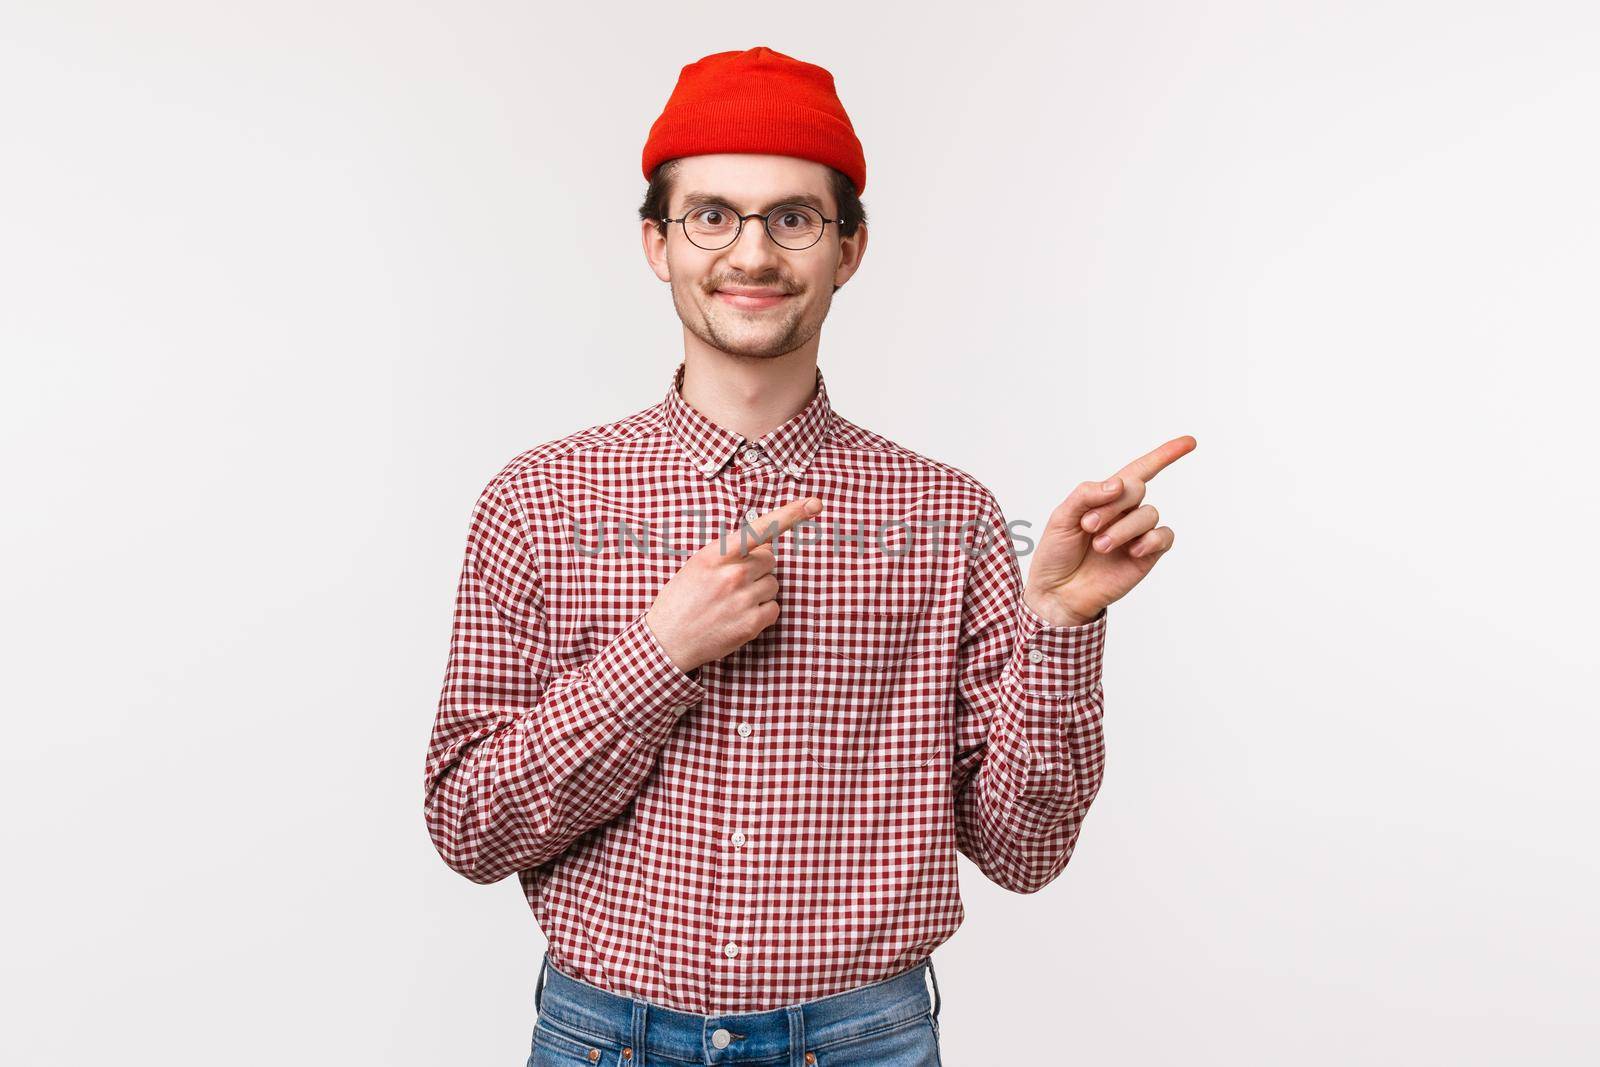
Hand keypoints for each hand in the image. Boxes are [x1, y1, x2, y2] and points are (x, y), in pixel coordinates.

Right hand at [645, 496, 823, 671]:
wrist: (667, 641)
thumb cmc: (682, 600)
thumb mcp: (698, 565)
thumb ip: (730, 553)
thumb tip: (764, 546)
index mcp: (716, 554)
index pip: (758, 529)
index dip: (790, 514)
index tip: (815, 504)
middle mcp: (733, 574)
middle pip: (770, 559)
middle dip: (758, 568)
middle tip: (734, 583)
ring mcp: (743, 599)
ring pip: (774, 584)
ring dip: (760, 591)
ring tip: (733, 602)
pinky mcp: (751, 623)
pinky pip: (774, 608)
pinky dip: (762, 613)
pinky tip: (739, 617)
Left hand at [1023, 435, 1195, 625]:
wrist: (1057, 592)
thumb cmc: (1057, 554)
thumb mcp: (1062, 517)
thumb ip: (1086, 494)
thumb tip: (1118, 484)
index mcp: (1105, 498)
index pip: (1139, 470)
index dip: (1165, 455)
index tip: (1190, 442)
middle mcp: (1125, 513)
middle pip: (1137, 487)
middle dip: (1112, 504)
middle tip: (1089, 526)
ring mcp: (1137, 534)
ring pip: (1148, 513)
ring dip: (1122, 528)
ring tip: (1099, 546)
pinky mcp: (1147, 555)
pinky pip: (1164, 536)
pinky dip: (1150, 540)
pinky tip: (1132, 551)